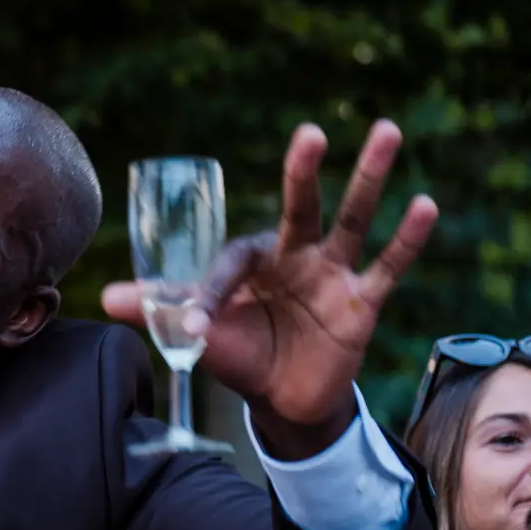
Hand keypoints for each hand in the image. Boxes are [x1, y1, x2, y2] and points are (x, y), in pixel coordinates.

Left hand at [101, 119, 437, 458]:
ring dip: (369, 177)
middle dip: (304, 172)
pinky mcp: (362, 301)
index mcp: (251, 261)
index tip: (193, 323)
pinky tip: (424, 205)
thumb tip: (105, 297)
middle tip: (310, 133)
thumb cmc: (241, 354)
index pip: (232, 261)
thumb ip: (161, 310)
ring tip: (387, 130)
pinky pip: (388, 265)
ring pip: (351, 218)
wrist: (283, 399)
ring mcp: (332, 273)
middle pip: (300, 206)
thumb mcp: (199, 335)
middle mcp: (294, 256)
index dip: (210, 292)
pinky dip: (407, 238)